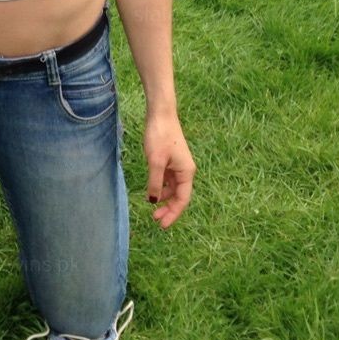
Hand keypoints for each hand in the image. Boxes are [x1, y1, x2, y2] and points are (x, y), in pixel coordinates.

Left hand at [144, 113, 194, 228]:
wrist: (160, 115)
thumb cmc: (160, 136)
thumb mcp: (155, 161)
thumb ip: (155, 182)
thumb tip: (154, 201)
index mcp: (186, 172)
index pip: (182, 199)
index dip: (173, 213)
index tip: (162, 225)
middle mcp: (185, 171)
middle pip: (179, 196)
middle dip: (169, 209)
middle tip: (155, 220)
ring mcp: (178, 166)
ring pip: (173, 189)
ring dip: (164, 200)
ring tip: (152, 208)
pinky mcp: (170, 161)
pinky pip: (168, 180)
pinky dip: (161, 188)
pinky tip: (152, 193)